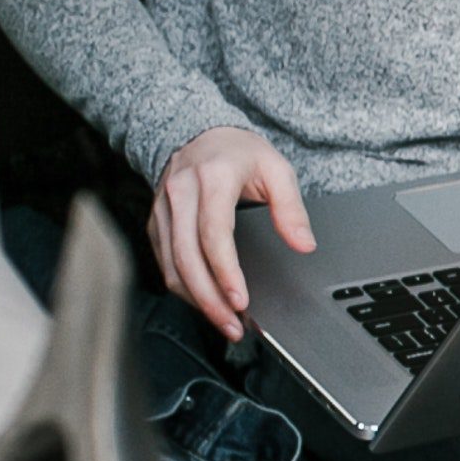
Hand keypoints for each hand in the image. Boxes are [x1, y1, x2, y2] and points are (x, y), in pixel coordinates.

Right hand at [153, 124, 311, 338]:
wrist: (198, 134)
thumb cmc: (239, 153)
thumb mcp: (276, 168)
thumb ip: (291, 208)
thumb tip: (304, 245)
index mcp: (212, 178)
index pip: (213, 234)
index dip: (225, 272)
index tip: (241, 300)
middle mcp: (180, 193)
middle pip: (187, 258)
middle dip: (210, 299)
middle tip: (234, 326)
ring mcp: (163, 209)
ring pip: (171, 265)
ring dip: (197, 301)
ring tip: (225, 323)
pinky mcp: (155, 223)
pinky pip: (165, 263)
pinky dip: (185, 288)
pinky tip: (207, 303)